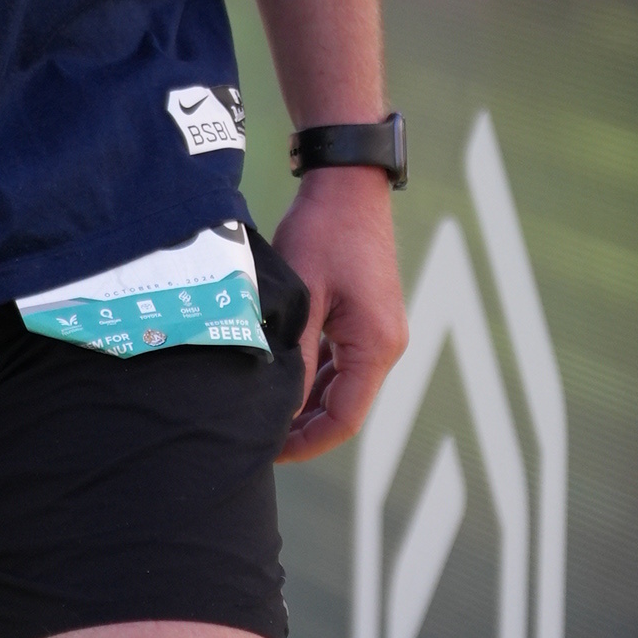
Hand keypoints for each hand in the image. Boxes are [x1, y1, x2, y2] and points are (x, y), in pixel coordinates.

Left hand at [271, 164, 408, 464]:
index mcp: (376, 345)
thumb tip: (278, 410)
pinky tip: (276, 378)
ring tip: (258, 412)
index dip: (305, 444)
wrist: (345, 183)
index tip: (267, 453)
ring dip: (304, 403)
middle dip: (301, 428)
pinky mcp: (365, 317)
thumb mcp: (302, 301)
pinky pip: (340, 362)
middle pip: (344, 407)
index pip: (344, 419)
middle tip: (253, 437)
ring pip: (340, 386)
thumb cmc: (323, 233)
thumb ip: (296, 359)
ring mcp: (376, 331)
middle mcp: (384, 344)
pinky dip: (311, 376)